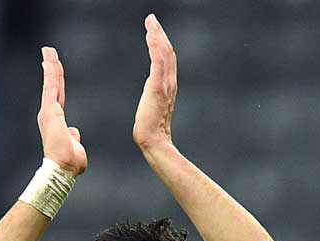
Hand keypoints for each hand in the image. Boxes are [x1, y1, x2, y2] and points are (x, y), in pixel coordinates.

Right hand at [38, 46, 86, 175]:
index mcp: (56, 120)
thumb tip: (74, 133)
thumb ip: (73, 136)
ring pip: (51, 83)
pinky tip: (49, 62)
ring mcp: (48, 111)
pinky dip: (50, 74)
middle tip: (48, 52)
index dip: (57, 81)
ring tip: (48, 51)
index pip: (58, 95)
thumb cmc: (68, 163)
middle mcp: (49, 113)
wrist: (62, 169)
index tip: (55, 67)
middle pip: (52, 86)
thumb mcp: (74, 146)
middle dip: (51, 68)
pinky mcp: (49, 111)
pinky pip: (51, 88)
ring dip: (50, 66)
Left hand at [133, 14, 176, 151]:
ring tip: (150, 22)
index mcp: (168, 87)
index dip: (161, 43)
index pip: (167, 60)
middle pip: (167, 52)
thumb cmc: (151, 130)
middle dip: (159, 34)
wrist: (153, 141)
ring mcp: (165, 84)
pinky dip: (155, 46)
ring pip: (164, 53)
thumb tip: (150, 91)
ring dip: (157, 35)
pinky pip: (158, 61)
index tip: (154, 30)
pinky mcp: (158, 87)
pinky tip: (150, 35)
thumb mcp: (153, 107)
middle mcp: (170, 83)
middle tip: (151, 19)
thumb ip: (154, 96)